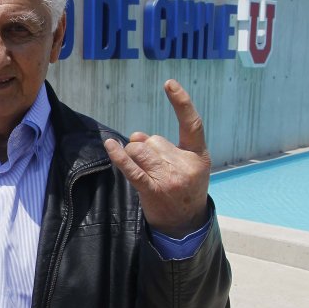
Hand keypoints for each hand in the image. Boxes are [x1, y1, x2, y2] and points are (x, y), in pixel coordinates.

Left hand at [103, 79, 210, 237]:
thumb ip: (162, 146)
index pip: (192, 123)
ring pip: (139, 150)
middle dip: (146, 149)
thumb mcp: (183, 165)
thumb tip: (136, 135)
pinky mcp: (152, 190)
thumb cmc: (183, 188)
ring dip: (133, 155)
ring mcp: (169, 178)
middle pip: (153, 140)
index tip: (169, 83)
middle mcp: (185, 165)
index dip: (182, 102)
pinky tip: (110, 145)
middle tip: (155, 169)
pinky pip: (131, 169)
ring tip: (144, 171)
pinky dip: (119, 156)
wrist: (185, 224)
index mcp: (198, 155)